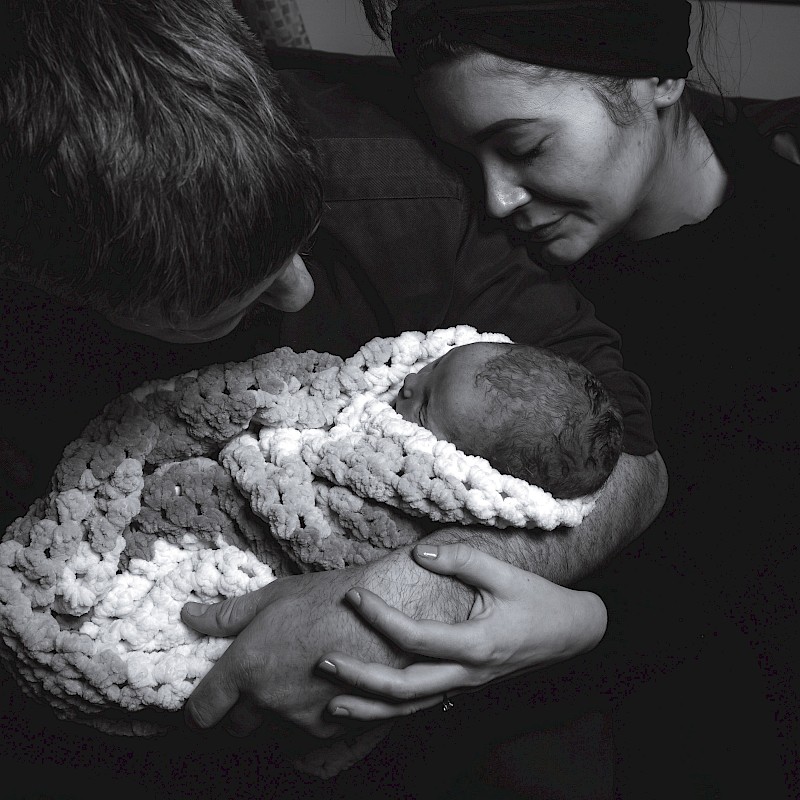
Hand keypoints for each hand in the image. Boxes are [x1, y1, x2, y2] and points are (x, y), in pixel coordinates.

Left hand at [180, 567, 382, 738]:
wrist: (391, 611)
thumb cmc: (333, 598)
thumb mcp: (275, 595)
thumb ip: (227, 614)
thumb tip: (190, 615)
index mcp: (248, 667)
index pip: (202, 711)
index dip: (201, 704)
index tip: (211, 694)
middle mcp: (270, 700)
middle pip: (235, 727)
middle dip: (239, 708)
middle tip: (258, 677)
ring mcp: (302, 719)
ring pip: (272, 729)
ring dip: (276, 711)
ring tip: (298, 673)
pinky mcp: (333, 728)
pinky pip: (305, 732)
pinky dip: (307, 714)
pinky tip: (322, 684)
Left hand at [317, 543, 607, 721]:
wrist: (570, 633)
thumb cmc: (537, 600)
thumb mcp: (504, 572)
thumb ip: (461, 559)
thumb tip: (419, 552)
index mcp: (475, 644)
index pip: (414, 637)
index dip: (380, 618)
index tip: (354, 597)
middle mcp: (466, 674)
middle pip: (404, 687)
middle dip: (360, 678)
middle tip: (324, 662)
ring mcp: (465, 687)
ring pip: (411, 709)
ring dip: (370, 708)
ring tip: (332, 705)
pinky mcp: (464, 688)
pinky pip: (423, 706)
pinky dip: (390, 710)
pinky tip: (366, 706)